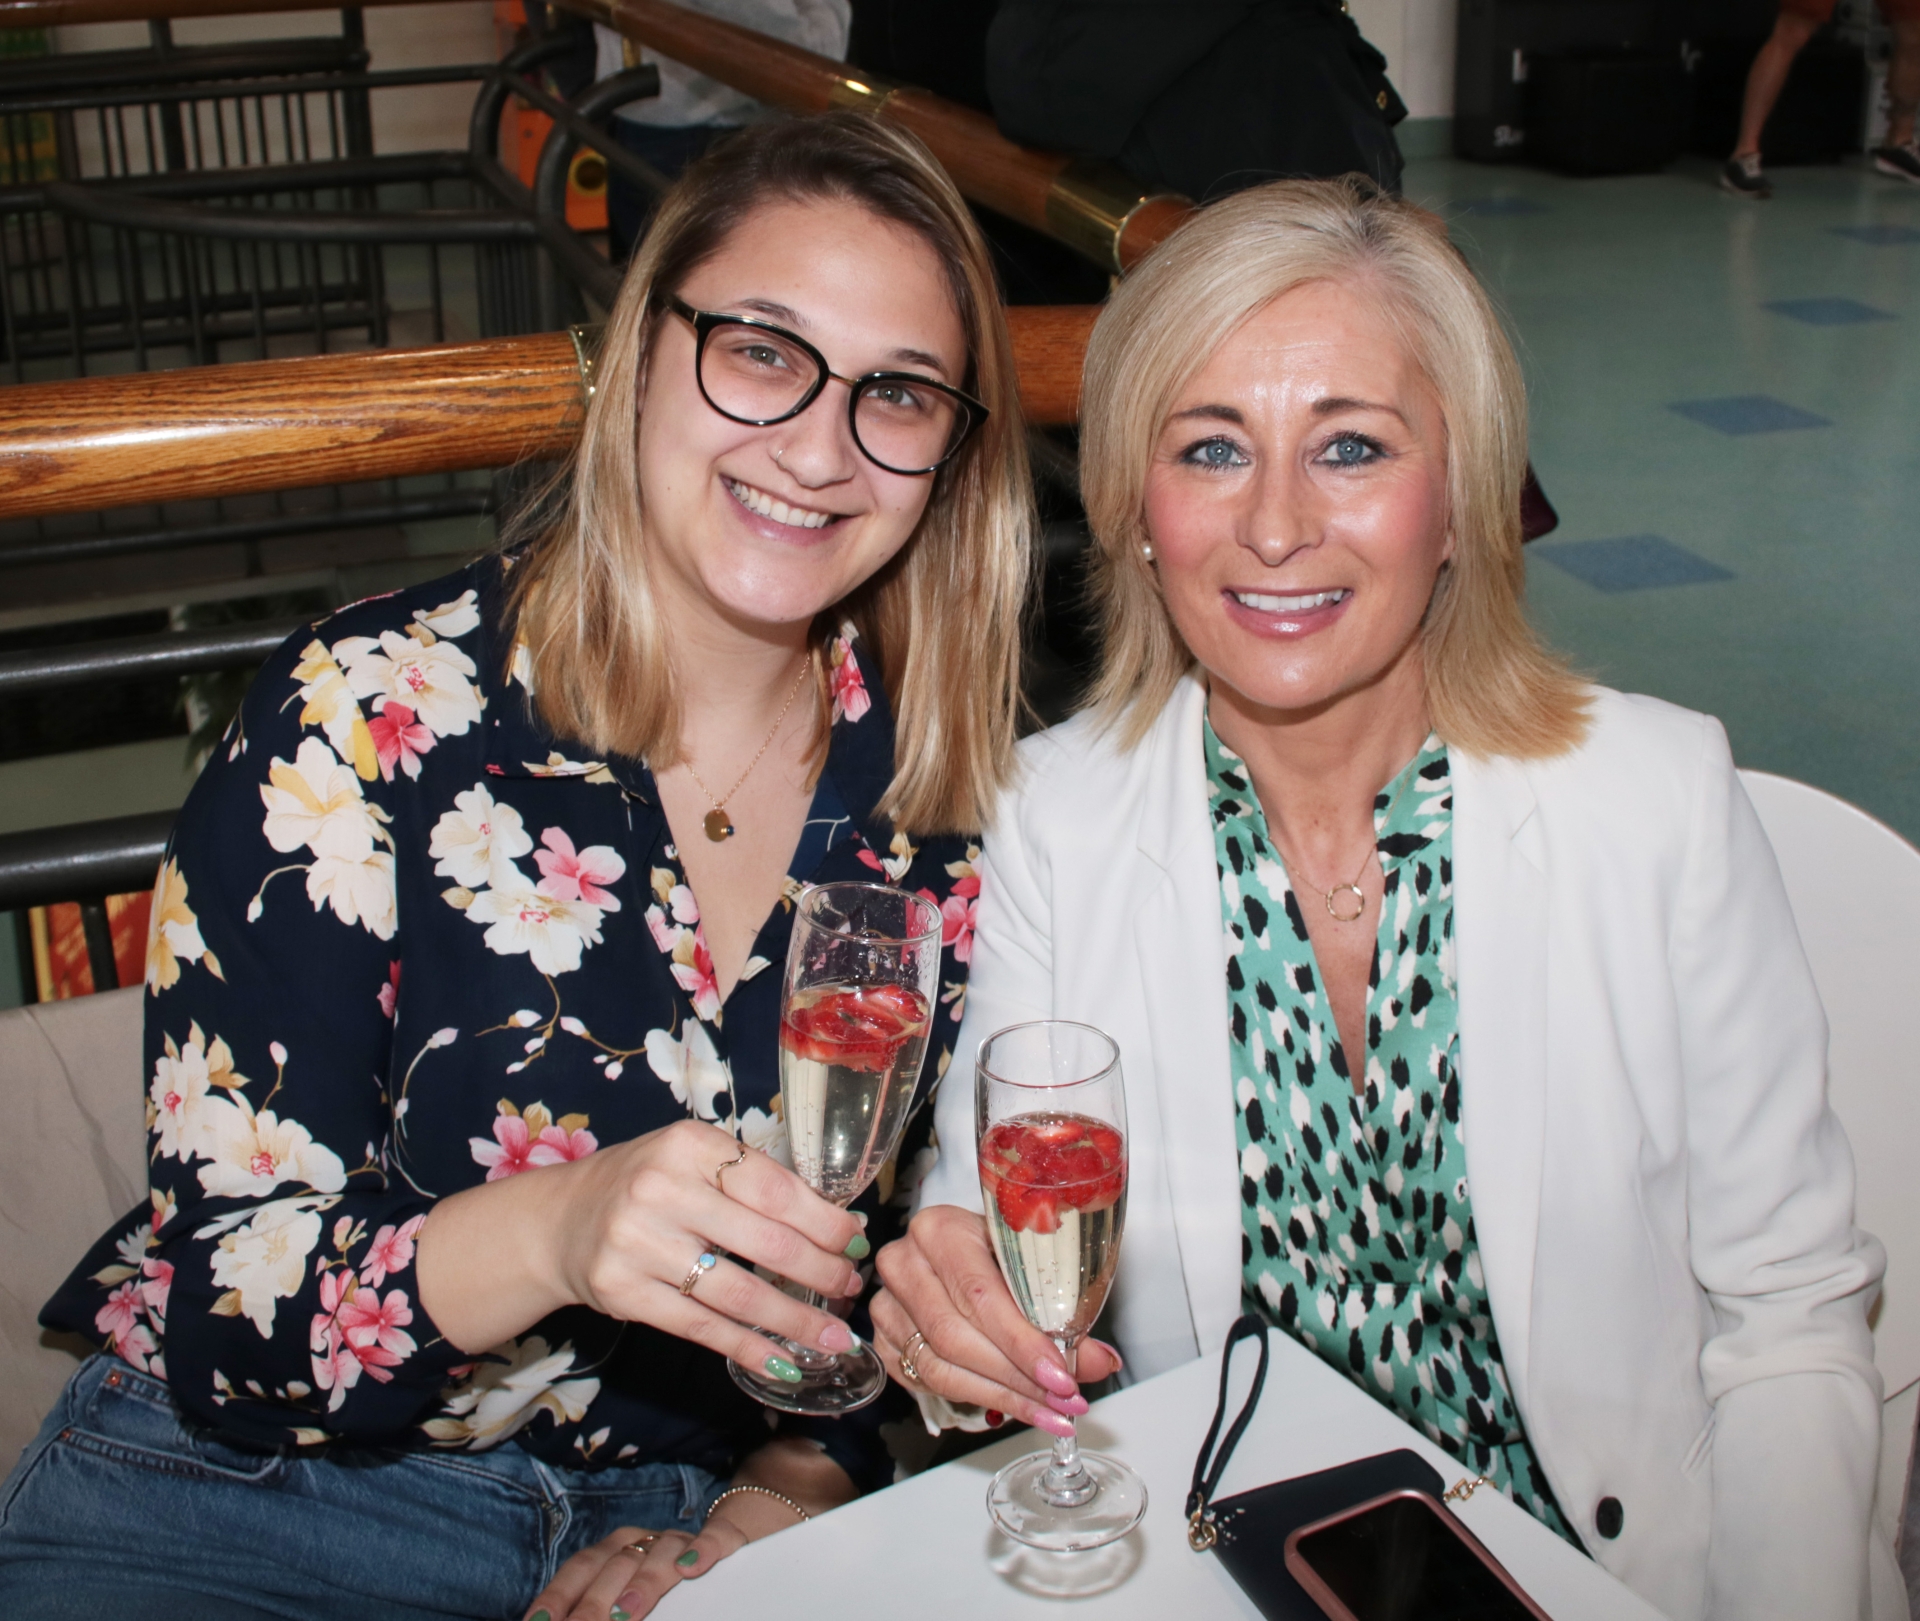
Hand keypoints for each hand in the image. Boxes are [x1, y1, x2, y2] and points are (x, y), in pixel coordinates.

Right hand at [419, 1119, 867, 1378]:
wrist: (561, 1221)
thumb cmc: (648, 1184)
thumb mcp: (695, 1159)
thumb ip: (752, 1181)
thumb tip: (837, 1225)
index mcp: (689, 1145)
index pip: (775, 1188)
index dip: (825, 1222)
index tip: (857, 1242)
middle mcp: (661, 1189)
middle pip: (766, 1242)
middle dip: (821, 1272)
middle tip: (852, 1289)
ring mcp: (638, 1243)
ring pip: (739, 1293)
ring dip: (795, 1320)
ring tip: (835, 1337)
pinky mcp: (625, 1293)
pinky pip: (703, 1327)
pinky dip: (750, 1348)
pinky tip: (784, 1362)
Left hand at [523, 1520, 744, 1620]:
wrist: (716, 1544)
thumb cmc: (655, 1583)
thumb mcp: (622, 1597)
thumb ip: (596, 1611)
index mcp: (613, 1551)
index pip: (579, 1569)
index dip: (557, 1596)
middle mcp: (643, 1540)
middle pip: (614, 1566)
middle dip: (593, 1604)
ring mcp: (680, 1541)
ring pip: (659, 1555)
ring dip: (642, 1583)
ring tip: (626, 1614)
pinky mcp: (720, 1540)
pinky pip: (713, 1539)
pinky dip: (702, 1550)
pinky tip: (691, 1567)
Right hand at [870, 1203, 1121, 1433]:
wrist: (952, 1251)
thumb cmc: (994, 1252)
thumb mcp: (1028, 1263)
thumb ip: (1062, 1311)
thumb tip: (1102, 1361)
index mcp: (940, 1230)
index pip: (979, 1294)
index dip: (1021, 1341)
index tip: (1061, 1375)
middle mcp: (904, 1263)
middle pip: (956, 1336)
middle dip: (1017, 1377)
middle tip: (1063, 1400)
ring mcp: (887, 1304)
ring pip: (942, 1367)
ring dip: (1003, 1396)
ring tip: (1051, 1412)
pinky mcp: (885, 1340)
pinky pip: (929, 1383)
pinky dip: (980, 1400)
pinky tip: (1019, 1407)